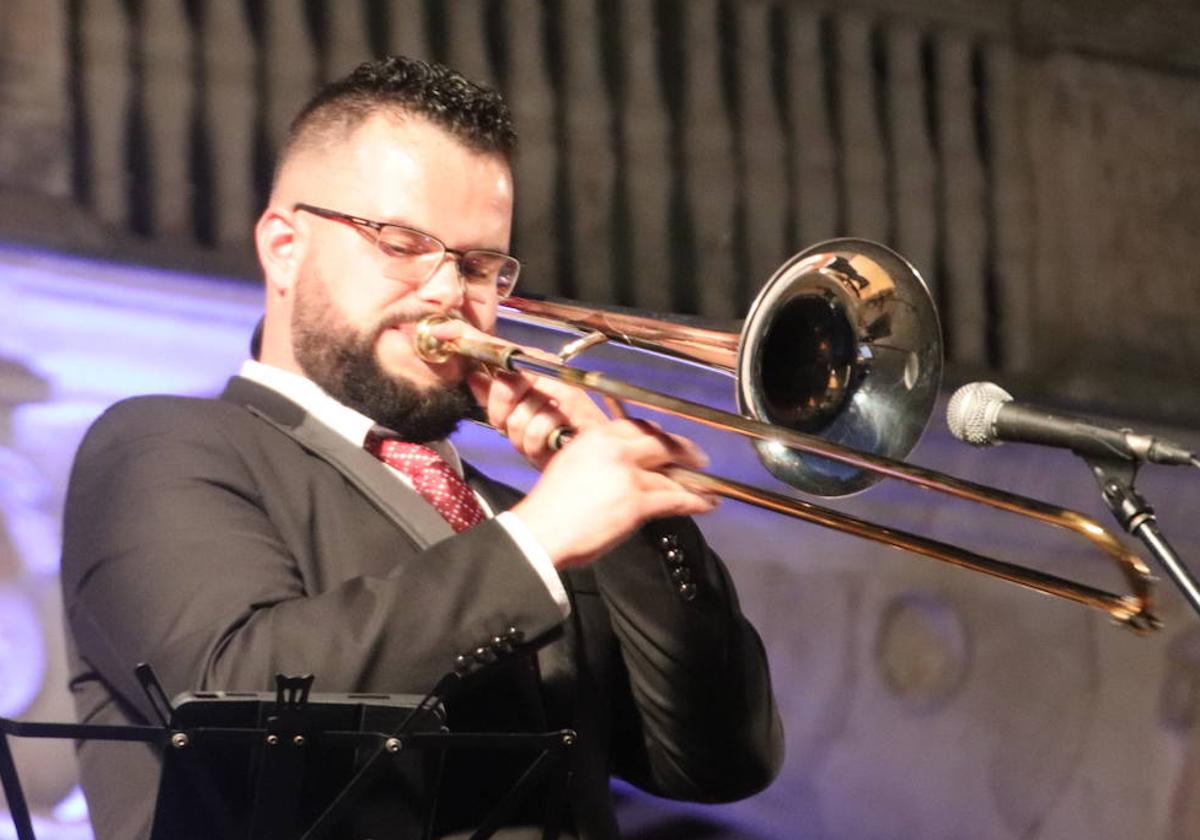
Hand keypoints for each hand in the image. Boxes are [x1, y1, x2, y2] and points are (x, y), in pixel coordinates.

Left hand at [427, 318, 607, 469]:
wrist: (592, 456)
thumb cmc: (554, 437)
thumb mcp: (514, 417)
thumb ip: (492, 396)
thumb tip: (472, 376)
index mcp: (532, 366)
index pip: (497, 348)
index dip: (468, 337)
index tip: (441, 331)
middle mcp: (547, 369)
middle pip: (504, 383)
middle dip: (501, 413)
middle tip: (511, 426)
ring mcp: (562, 386)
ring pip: (517, 414)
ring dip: (521, 437)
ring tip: (535, 440)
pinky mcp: (574, 406)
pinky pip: (536, 429)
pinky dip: (536, 446)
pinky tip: (548, 445)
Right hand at [511, 419, 718, 568]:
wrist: (541, 531)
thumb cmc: (549, 506)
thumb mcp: (569, 464)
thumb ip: (597, 458)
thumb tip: (619, 466)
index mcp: (596, 437)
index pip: (637, 427)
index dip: (658, 435)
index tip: (667, 441)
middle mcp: (615, 450)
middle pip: (661, 444)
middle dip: (683, 450)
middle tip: (697, 458)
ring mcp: (628, 476)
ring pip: (670, 474)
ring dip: (693, 480)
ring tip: (706, 485)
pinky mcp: (637, 503)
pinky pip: (674, 499)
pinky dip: (694, 501)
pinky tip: (704, 503)